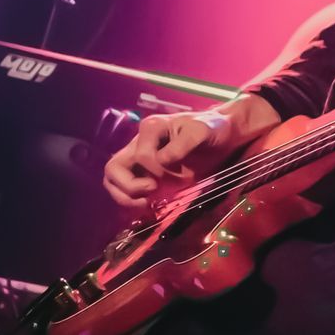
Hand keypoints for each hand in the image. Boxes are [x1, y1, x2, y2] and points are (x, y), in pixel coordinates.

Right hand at [102, 109, 239, 210]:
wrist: (221, 136)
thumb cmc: (212, 129)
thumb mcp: (202, 131)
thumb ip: (183, 144)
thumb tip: (162, 161)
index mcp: (151, 129)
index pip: (141, 156)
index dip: (157, 170)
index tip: (180, 175)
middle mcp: (138, 143)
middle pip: (114, 168)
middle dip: (129, 186)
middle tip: (152, 192)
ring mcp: (138, 160)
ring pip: (113, 180)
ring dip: (125, 196)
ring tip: (146, 204)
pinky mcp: (144, 173)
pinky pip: (125, 188)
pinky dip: (132, 200)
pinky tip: (149, 205)